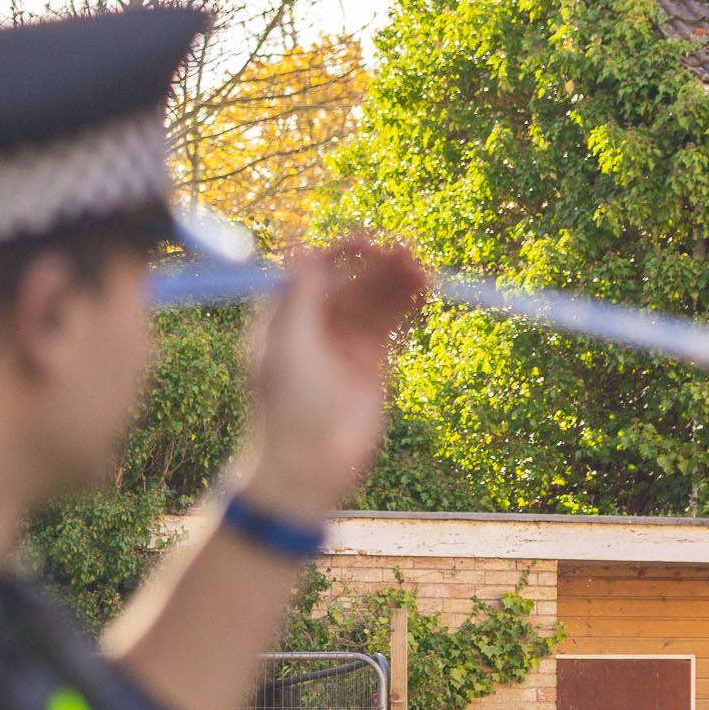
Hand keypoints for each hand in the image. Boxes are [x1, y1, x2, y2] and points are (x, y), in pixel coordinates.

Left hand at [227, 236, 430, 525]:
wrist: (309, 465)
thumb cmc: (288, 408)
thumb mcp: (290, 345)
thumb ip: (299, 295)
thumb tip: (301, 246)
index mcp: (284, 317)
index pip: (312, 271)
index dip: (340, 253)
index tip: (365, 244)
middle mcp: (313, 326)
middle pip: (349, 280)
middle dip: (376, 265)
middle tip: (405, 252)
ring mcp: (343, 343)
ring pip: (373, 299)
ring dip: (396, 280)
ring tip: (422, 267)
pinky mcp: (370, 362)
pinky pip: (390, 322)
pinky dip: (406, 303)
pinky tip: (424, 286)